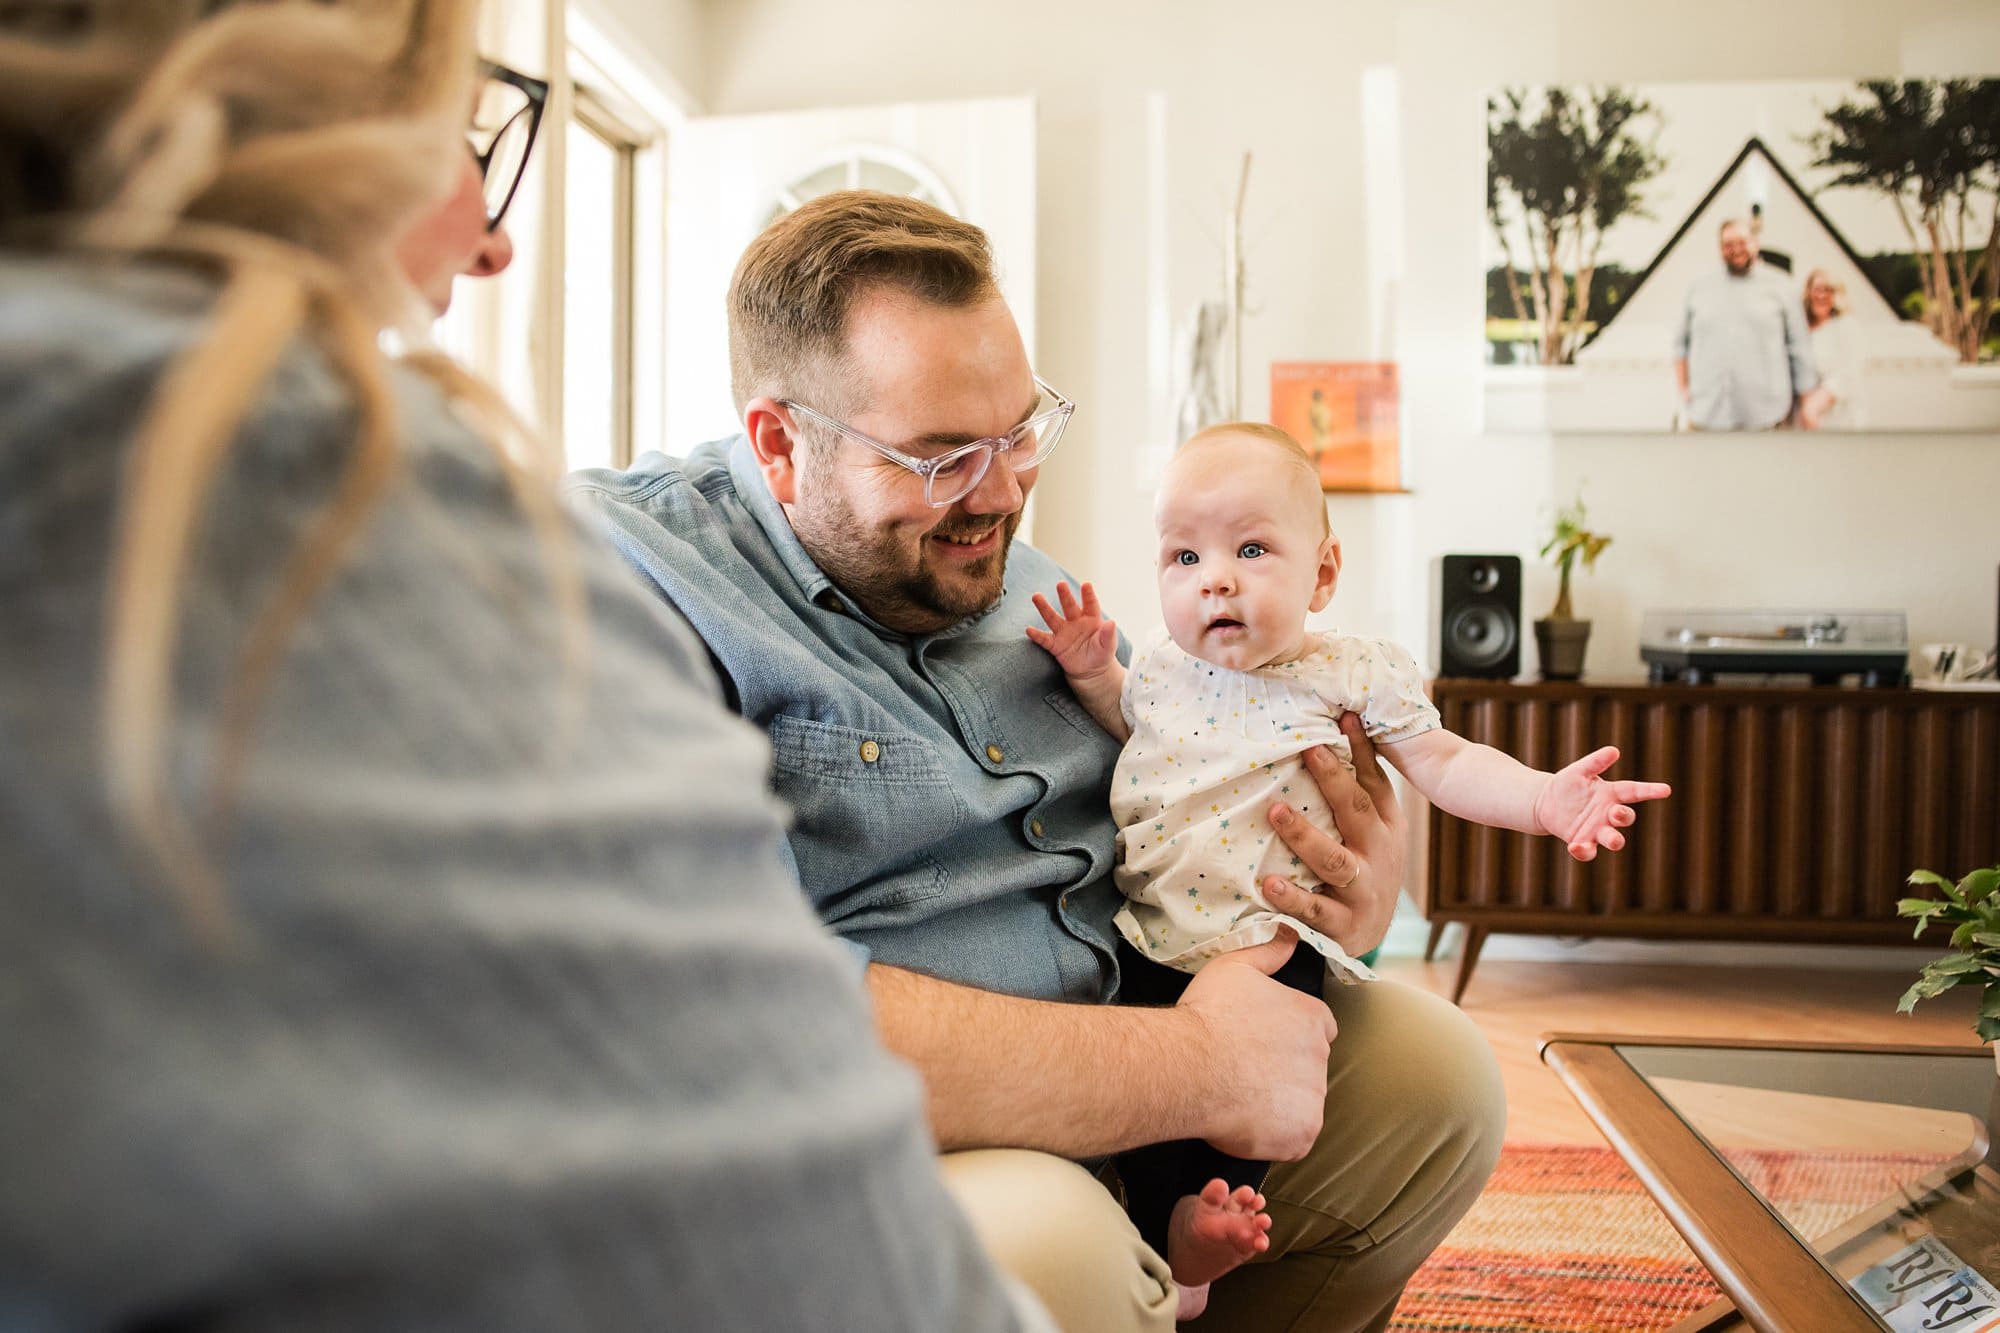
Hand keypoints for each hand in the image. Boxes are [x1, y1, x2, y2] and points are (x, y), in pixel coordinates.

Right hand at [1025, 581, 1118, 680]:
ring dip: (1044, 607)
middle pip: (1069, 606)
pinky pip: (1044, 639)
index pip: (1090, 605)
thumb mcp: (1108, 645)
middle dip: (1065, 595)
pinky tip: (1029, 630)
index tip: (1086, 584)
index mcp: (1091, 619)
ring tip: (1036, 596)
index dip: (1088, 595)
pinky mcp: (1055, 645)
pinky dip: (1037, 635)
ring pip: (1053, 617)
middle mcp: (1076, 622)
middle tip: (1060, 584)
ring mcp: (1064, 632)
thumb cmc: (1101, 653)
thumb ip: (1108, 635)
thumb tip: (1112, 622)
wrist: (1090, 670)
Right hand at [1176, 930, 1335, 1160]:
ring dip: (1276, 1105)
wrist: (1190, 1066)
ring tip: (1237, 1098)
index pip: (1317, 1030)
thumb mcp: (1234, 967)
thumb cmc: (1208, 1015)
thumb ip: (1268, 951)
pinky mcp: (1301, 1135)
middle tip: (1243, 1072)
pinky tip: (1242, 1122)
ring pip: (1299, 1105)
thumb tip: (1290, 935)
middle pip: (1307, 1070)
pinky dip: (1272, 1137)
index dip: (1288, 1038)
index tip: (1262, 1044)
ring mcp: (1314, 1099)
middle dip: (1282, 1073)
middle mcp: (1321, 1058)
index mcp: (1312, 1019)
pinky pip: (1292, 1140)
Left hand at [1261, 716, 1403, 954]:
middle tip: (1308, 750)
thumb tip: (1341, 725)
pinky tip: (1270, 883)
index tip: (1343, 718)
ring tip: (1277, 812)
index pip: (1374, 783)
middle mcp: (1379, 855)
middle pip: (1357, 812)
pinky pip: (1315, 909)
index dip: (1361, 750)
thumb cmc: (1362, 868)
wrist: (1368, 935)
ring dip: (1305, 836)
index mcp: (1386, 827)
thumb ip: (1356, 789)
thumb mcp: (1370, 831)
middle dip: (1334, 779)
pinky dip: (1292, 897)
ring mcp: (1364, 890)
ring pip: (1336, 861)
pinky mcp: (1343, 925)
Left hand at [1532, 745, 1670, 860]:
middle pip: (1625, 818)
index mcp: (1611, 794)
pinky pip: (1588, 851)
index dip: (1650, 790)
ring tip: (1614, 840)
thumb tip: (1614, 750)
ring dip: (1615, 840)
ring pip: (1613, 839)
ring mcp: (1597, 830)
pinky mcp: (1582, 842)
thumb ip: (1596, 762)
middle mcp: (1608, 814)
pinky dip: (1583, 851)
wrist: (1545, 802)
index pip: (1634, 791)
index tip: (1666, 790)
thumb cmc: (1567, 784)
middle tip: (1616, 812)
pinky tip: (1575, 847)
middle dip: (1624, 817)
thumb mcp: (1579, 771)